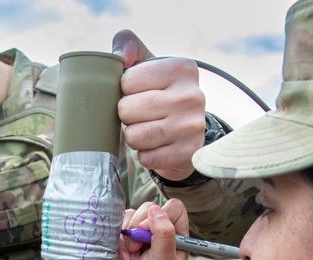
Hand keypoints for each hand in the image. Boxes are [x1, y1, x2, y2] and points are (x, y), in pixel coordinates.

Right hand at [110, 200, 190, 259]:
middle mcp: (158, 235)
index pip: (173, 208)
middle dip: (138, 227)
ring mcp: (138, 239)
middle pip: (148, 209)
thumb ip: (164, 235)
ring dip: (126, 236)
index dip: (160, 214)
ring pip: (129, 217)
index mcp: (177, 238)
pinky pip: (115, 229)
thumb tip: (156, 209)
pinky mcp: (120, 245)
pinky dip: (115, 241)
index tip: (148, 231)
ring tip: (128, 258)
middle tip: (136, 249)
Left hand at [113, 29, 205, 180]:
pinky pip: (146, 158)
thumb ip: (130, 48)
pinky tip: (157, 146)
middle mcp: (191, 95)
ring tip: (147, 130)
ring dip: (133, 136)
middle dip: (126, 116)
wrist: (188, 134)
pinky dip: (145, 155)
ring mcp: (191, 126)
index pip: (127, 81)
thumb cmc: (159, 94)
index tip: (139, 93)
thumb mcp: (149, 66)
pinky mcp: (188, 153)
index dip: (124, 91)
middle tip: (140, 115)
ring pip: (134, 136)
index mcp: (181, 68)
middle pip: (127, 109)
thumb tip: (121, 55)